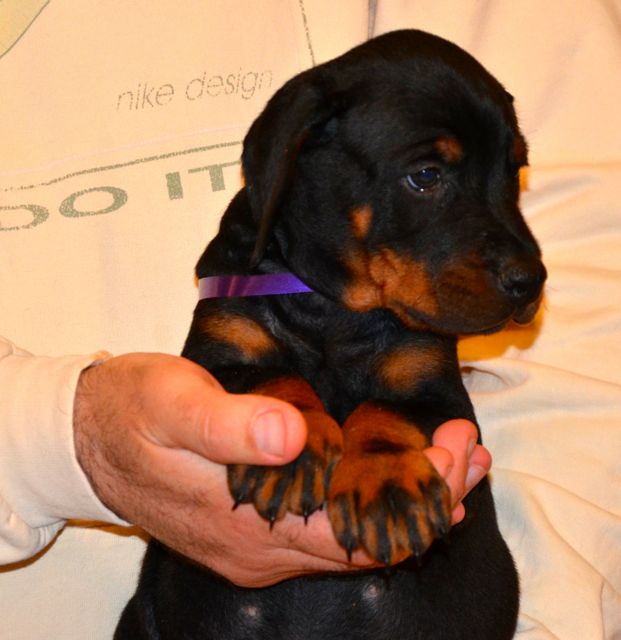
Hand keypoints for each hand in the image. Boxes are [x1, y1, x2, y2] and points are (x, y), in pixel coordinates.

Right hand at [73, 353, 488, 585]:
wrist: (89, 437)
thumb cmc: (132, 411)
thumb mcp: (171, 403)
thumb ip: (227, 424)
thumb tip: (290, 438)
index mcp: (247, 519)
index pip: (358, 524)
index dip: (416, 492)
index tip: (454, 444)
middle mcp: (263, 547)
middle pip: (368, 541)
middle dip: (429, 497)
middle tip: (469, 449)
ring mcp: (260, 545)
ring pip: (356, 541)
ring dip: (409, 504)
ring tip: (457, 463)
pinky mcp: (257, 530)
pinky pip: (333, 532)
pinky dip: (376, 505)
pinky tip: (397, 477)